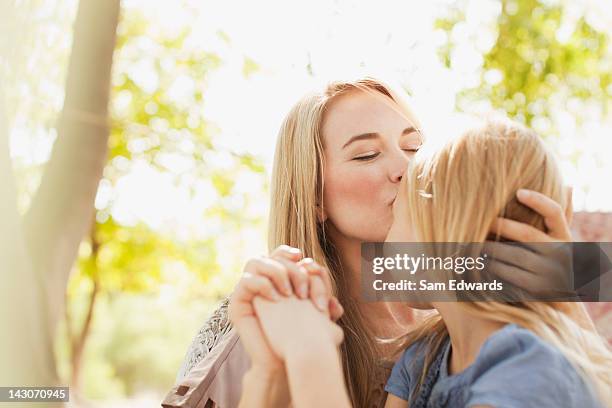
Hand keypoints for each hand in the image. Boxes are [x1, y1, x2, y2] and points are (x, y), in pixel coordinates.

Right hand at [228, 246, 342, 369]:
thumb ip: (326, 308)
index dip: (291, 253)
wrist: (283, 366)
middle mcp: (261, 284)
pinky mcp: (237, 304)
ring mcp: (247, 293)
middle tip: (303, 291)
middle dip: (290, 268)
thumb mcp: (317, 320)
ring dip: (276, 272)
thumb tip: (337, 304)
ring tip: (289, 293)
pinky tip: (276, 299)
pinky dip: (262, 284)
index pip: (280, 255)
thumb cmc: (300, 343)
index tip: (308, 264)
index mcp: (277, 282)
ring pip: (255, 261)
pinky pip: (245, 281)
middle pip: (270, 255)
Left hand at [485, 188, 573, 297]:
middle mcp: (561, 252)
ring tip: (473, 241)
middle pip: (527, 233)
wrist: (562, 299)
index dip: (539, 200)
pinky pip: (510, 274)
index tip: (518, 192)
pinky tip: (480, 261)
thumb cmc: (554, 259)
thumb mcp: (561, 239)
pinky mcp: (538, 289)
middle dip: (501, 225)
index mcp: (565, 236)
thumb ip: (561, 216)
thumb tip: (569, 186)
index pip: (555, 212)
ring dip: (491, 247)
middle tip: (480, 219)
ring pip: (514, 254)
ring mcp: (551, 272)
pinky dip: (493, 267)